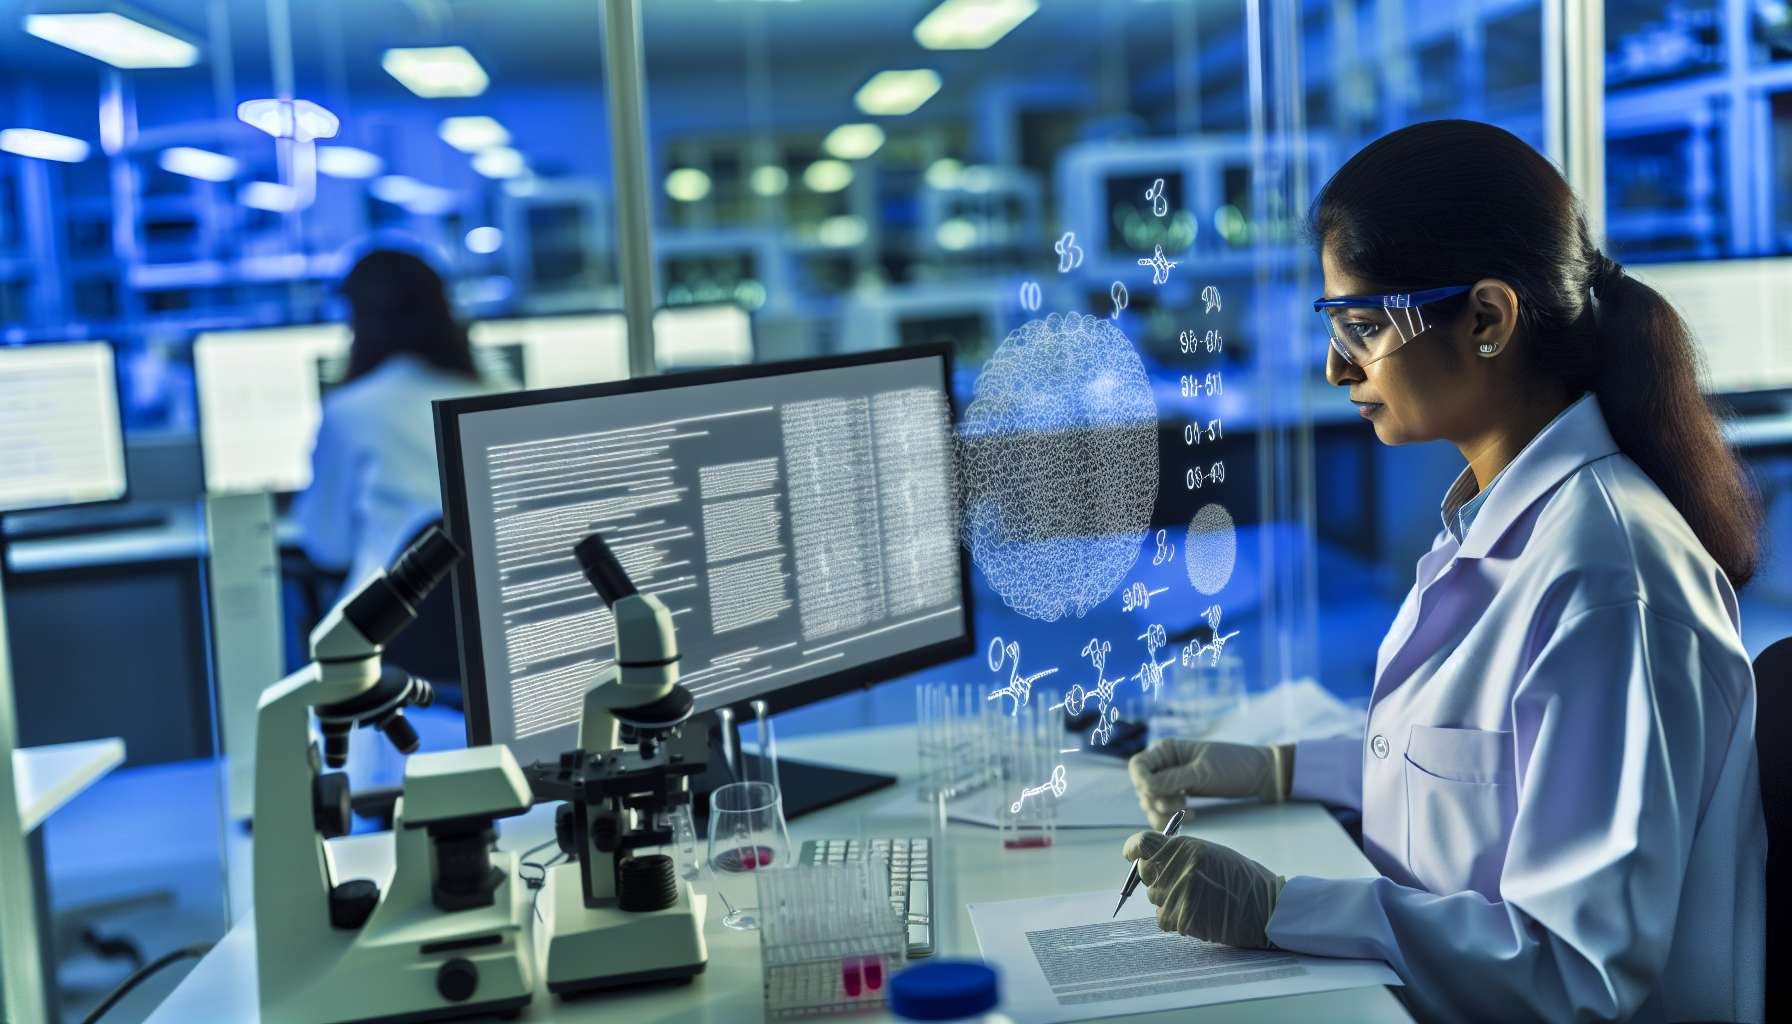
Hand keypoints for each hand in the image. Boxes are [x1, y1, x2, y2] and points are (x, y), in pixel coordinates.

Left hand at [1122, 831, 1284, 948]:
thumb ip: (1178, 854)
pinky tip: (1200, 914)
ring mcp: (1181, 895)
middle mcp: (1179, 868)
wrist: (1268, 908)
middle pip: (1145, 874)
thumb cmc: (1240, 878)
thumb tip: (1147, 858)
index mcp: (1185, 848)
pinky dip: (1177, 919)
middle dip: (1157, 879)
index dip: (1133, 849)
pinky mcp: (1184, 920)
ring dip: (1170, 901)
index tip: (1130, 854)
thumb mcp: (1209, 853)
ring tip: (1199, 899)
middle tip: (1180, 883)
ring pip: (1155, 899)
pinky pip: (1164, 920)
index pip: (1142, 844)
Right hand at [1127, 739, 1292, 829]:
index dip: (1142, 782)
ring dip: (1164, 813)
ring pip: (1151, 804)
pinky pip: (1163, 812)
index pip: (1137, 766)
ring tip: (1188, 812)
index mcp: (1167, 750)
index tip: (1157, 793)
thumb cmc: (1232, 766)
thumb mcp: (1202, 772)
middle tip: (1183, 803)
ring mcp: (1171, 781)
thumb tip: (1147, 788)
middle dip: (1159, 801)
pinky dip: (1171, 819)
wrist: (1258, 775)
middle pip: (1142, 788)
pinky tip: (1191, 817)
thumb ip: (1173, 779)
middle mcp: (1164, 765)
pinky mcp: (1180, 796)